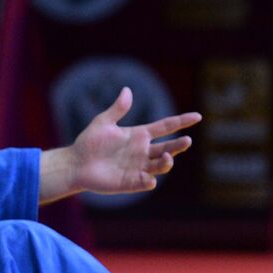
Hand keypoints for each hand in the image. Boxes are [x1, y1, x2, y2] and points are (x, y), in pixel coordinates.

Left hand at [52, 86, 201, 199]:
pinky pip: (145, 183)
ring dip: (167, 162)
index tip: (198, 116)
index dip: (182, 121)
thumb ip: (117, 109)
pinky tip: (149, 178)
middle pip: (169, 147)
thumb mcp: (103, 122)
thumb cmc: (88, 142)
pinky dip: (149, 181)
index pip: (166, 127)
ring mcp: (139, 167)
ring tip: (166, 157)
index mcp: (139, 135)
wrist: (75, 163)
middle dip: (179, 145)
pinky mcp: (130, 182)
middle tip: (187, 140)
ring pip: (161, 165)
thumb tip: (127, 90)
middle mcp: (143, 152)